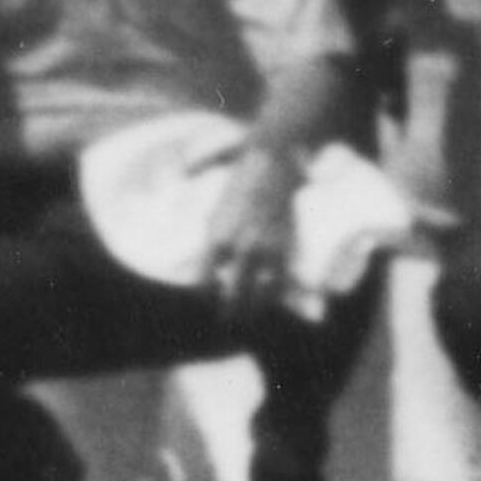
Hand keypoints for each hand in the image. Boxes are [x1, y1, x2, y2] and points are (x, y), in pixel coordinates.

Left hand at [200, 137, 301, 321]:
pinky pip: (281, 277)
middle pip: (232, 292)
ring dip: (254, 307)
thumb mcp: (212, 211)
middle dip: (230, 310)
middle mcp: (240, 245)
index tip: (208, 301)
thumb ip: (207, 233)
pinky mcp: (286, 241)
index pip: (205, 280)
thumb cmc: (238, 181)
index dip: (205, 296)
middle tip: (228, 320)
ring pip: (259, 291)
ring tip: (250, 317)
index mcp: (216, 235)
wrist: (271, 160)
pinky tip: (273, 299)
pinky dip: (276, 292)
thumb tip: (194, 241)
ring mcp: (265, 245)